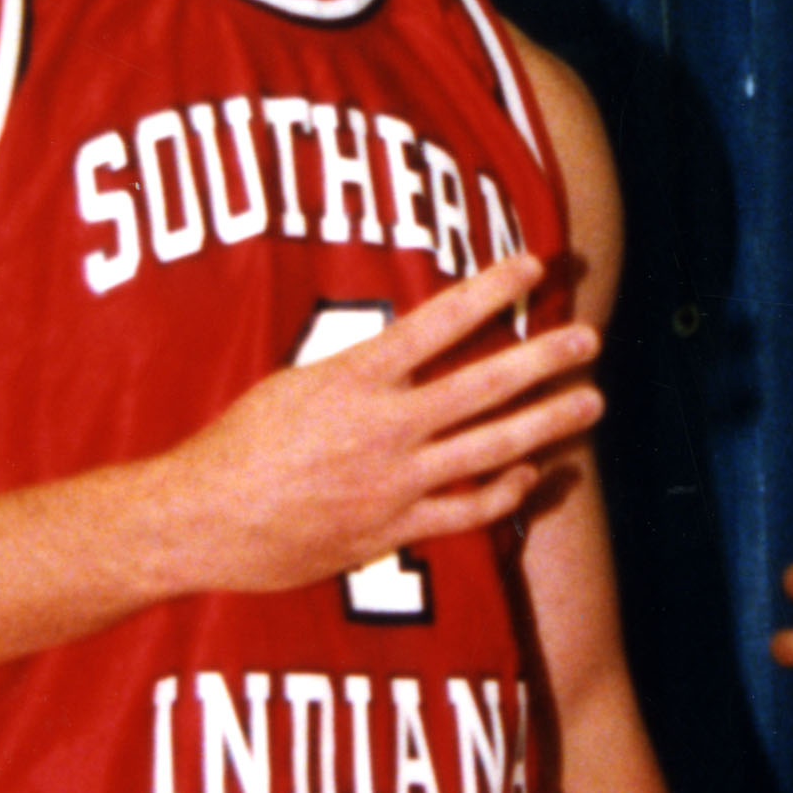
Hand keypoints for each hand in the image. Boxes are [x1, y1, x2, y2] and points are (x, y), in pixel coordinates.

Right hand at [169, 249, 601, 593]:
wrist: (202, 520)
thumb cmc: (237, 446)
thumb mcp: (292, 384)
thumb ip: (354, 372)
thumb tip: (396, 355)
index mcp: (356, 376)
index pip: (439, 320)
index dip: (492, 289)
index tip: (532, 264)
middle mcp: (386, 425)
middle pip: (485, 384)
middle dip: (545, 358)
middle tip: (588, 338)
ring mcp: (396, 480)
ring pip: (493, 447)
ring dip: (548, 422)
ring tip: (590, 403)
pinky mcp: (394, 529)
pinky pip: (468, 511)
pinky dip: (505, 492)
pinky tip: (530, 475)